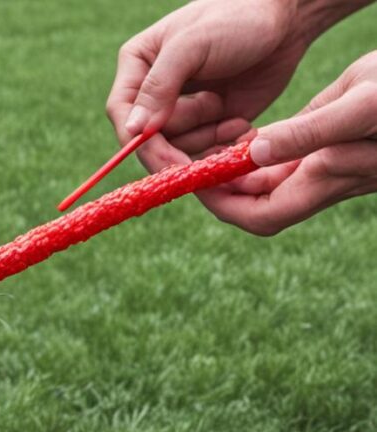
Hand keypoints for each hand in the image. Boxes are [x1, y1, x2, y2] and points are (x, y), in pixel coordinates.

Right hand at [106, 0, 306, 171]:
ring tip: (235, 118)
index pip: (122, 112)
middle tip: (216, 124)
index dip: (139, 139)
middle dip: (182, 139)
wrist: (286, 21)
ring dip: (208, 140)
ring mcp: (183, 110)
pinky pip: (204, 152)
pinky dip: (223, 147)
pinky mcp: (211, 124)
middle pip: (149, 138)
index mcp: (138, 66)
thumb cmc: (235, 18)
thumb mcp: (191, 46)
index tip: (164, 155)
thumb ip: (158, 87)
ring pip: (177, 148)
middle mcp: (154, 92)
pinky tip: (243, 126)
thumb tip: (133, 130)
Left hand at [195, 51, 376, 235]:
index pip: (263, 215)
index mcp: (329, 178)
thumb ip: (308, 133)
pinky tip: (237, 137)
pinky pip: (284, 162)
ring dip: (235, 173)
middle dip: (221, 192)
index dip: (224, 207)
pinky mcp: (330, 147)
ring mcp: (329, 166)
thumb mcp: (356, 106)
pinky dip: (256, 156)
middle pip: (259, 205)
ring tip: (201, 151)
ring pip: (269, 183)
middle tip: (186, 167)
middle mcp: (326, 181)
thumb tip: (253, 156)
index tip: (193, 183)